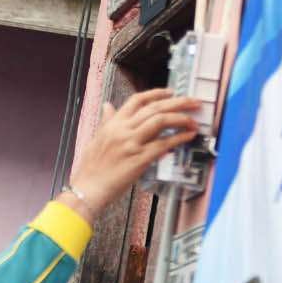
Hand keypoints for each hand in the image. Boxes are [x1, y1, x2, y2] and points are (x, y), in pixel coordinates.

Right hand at [66, 90, 202, 219]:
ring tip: (194, 121)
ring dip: (181, 118)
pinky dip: (179, 138)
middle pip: (154, 107)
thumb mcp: (96, 139)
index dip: (157, 93)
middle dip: (178, 102)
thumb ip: (106, 122)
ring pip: (161, 121)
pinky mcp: (139, 159)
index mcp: (113, 124)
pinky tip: (188, 136)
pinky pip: (163, 144)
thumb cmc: (90, 169)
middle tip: (194, 102)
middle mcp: (123, 130)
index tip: (171, 92)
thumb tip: (107, 106)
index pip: (137, 100)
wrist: (87, 189)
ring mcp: (131, 143)